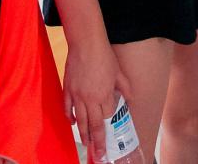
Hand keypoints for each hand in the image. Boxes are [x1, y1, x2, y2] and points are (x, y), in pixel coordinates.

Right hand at [63, 38, 131, 163]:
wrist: (86, 43)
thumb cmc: (104, 56)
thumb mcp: (119, 73)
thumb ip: (124, 88)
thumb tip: (130, 98)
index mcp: (105, 95)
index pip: (106, 119)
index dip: (107, 129)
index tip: (108, 137)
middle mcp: (91, 98)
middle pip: (93, 125)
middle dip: (96, 142)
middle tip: (98, 153)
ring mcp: (78, 95)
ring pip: (80, 120)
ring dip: (83, 134)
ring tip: (86, 143)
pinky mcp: (68, 89)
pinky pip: (67, 108)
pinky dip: (70, 117)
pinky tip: (73, 123)